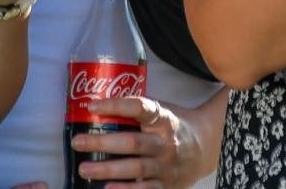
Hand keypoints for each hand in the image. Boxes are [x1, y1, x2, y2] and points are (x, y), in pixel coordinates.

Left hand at [62, 95, 215, 188]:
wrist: (207, 146)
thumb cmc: (174, 126)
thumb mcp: (162, 112)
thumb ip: (137, 112)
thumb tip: (97, 108)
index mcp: (163, 118)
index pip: (140, 107)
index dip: (115, 105)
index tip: (92, 106)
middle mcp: (166, 142)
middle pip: (132, 142)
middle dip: (102, 142)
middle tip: (78, 142)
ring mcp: (167, 166)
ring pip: (136, 168)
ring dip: (108, 169)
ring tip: (85, 168)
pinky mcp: (167, 185)